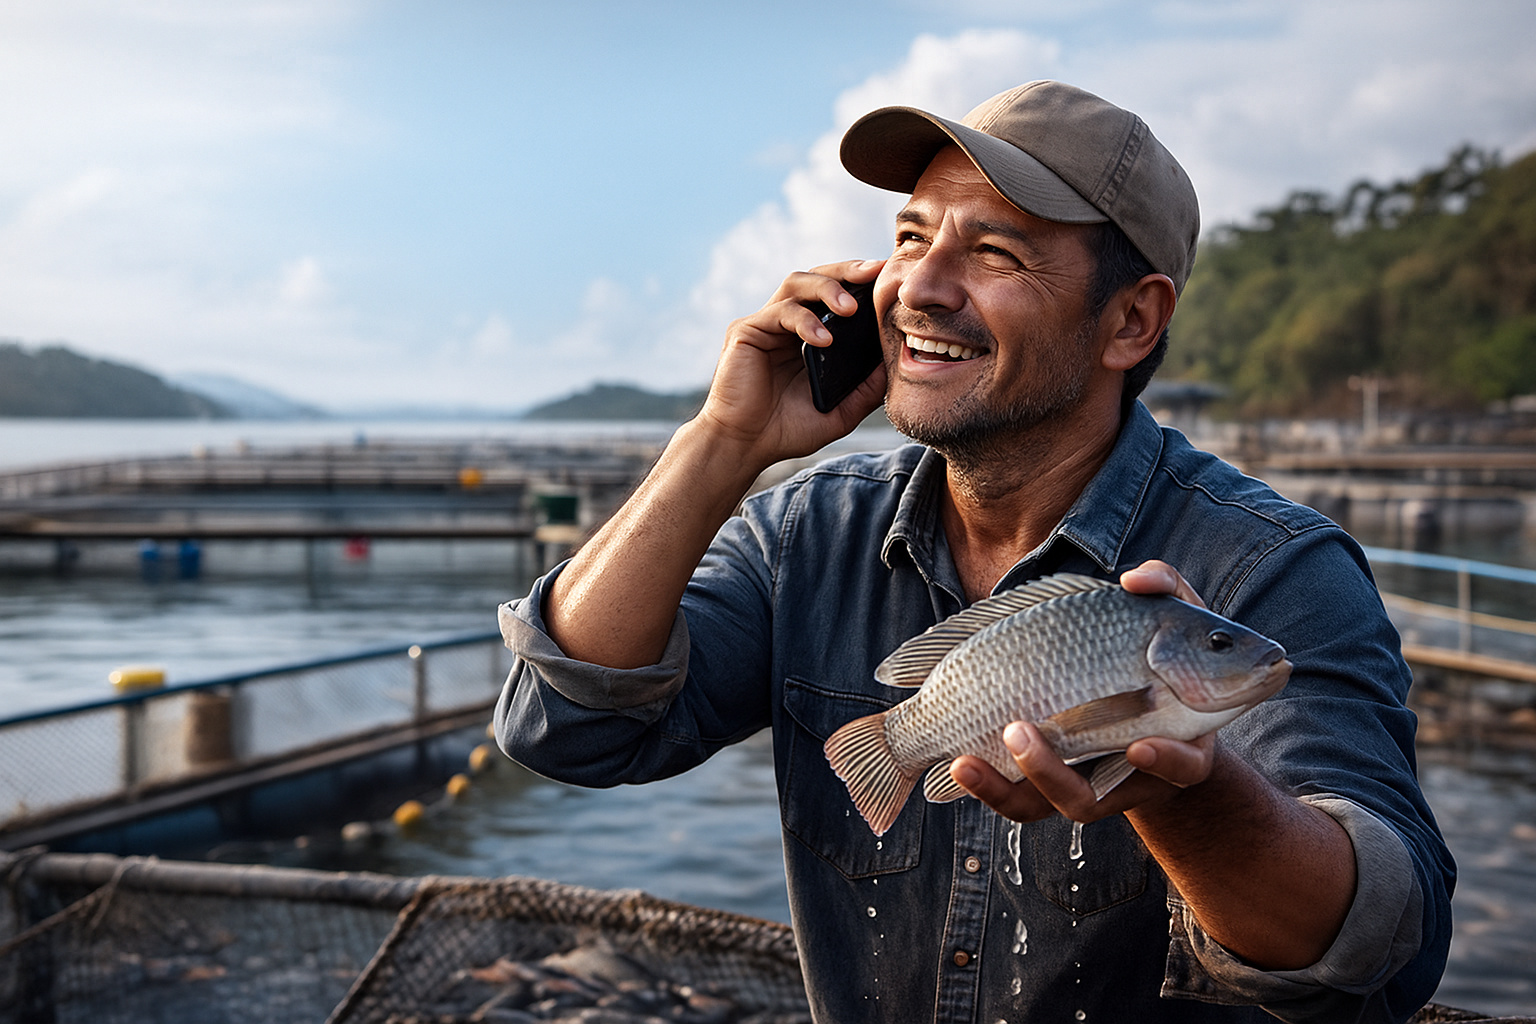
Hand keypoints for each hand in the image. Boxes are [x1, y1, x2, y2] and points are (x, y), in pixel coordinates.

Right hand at [695, 258, 886, 465]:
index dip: (860, 282)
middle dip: (848, 270)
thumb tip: (896, 364)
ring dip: (827, 289)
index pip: (835, 294)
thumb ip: (866, 390)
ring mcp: (765, 324)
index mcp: (807, 334)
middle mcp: (785, 322)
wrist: (744, 447)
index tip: (889, 278)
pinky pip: (779, 312)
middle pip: (818, 276)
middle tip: (876, 273)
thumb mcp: (839, 413)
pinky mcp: (746, 331)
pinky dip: (804, 322)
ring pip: (797, 283)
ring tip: (851, 308)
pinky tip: (824, 340)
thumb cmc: (785, 430)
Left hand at [952, 560, 1218, 823]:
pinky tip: (958, 763)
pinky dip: (988, 785)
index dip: (1166, 761)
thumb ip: (1165, 589)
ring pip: (1039, 803)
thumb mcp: (1175, 617)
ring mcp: (1085, 784)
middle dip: (1049, 771)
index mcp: (1180, 745)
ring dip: (1001, 787)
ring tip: (963, 760)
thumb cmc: (1166, 651)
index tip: (1140, 749)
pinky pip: (1017, 798)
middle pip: (1089, 797)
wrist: (1152, 701)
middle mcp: (1128, 778)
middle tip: (1017, 732)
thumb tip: (1133, 581)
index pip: (1182, 764)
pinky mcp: (1049, 783)